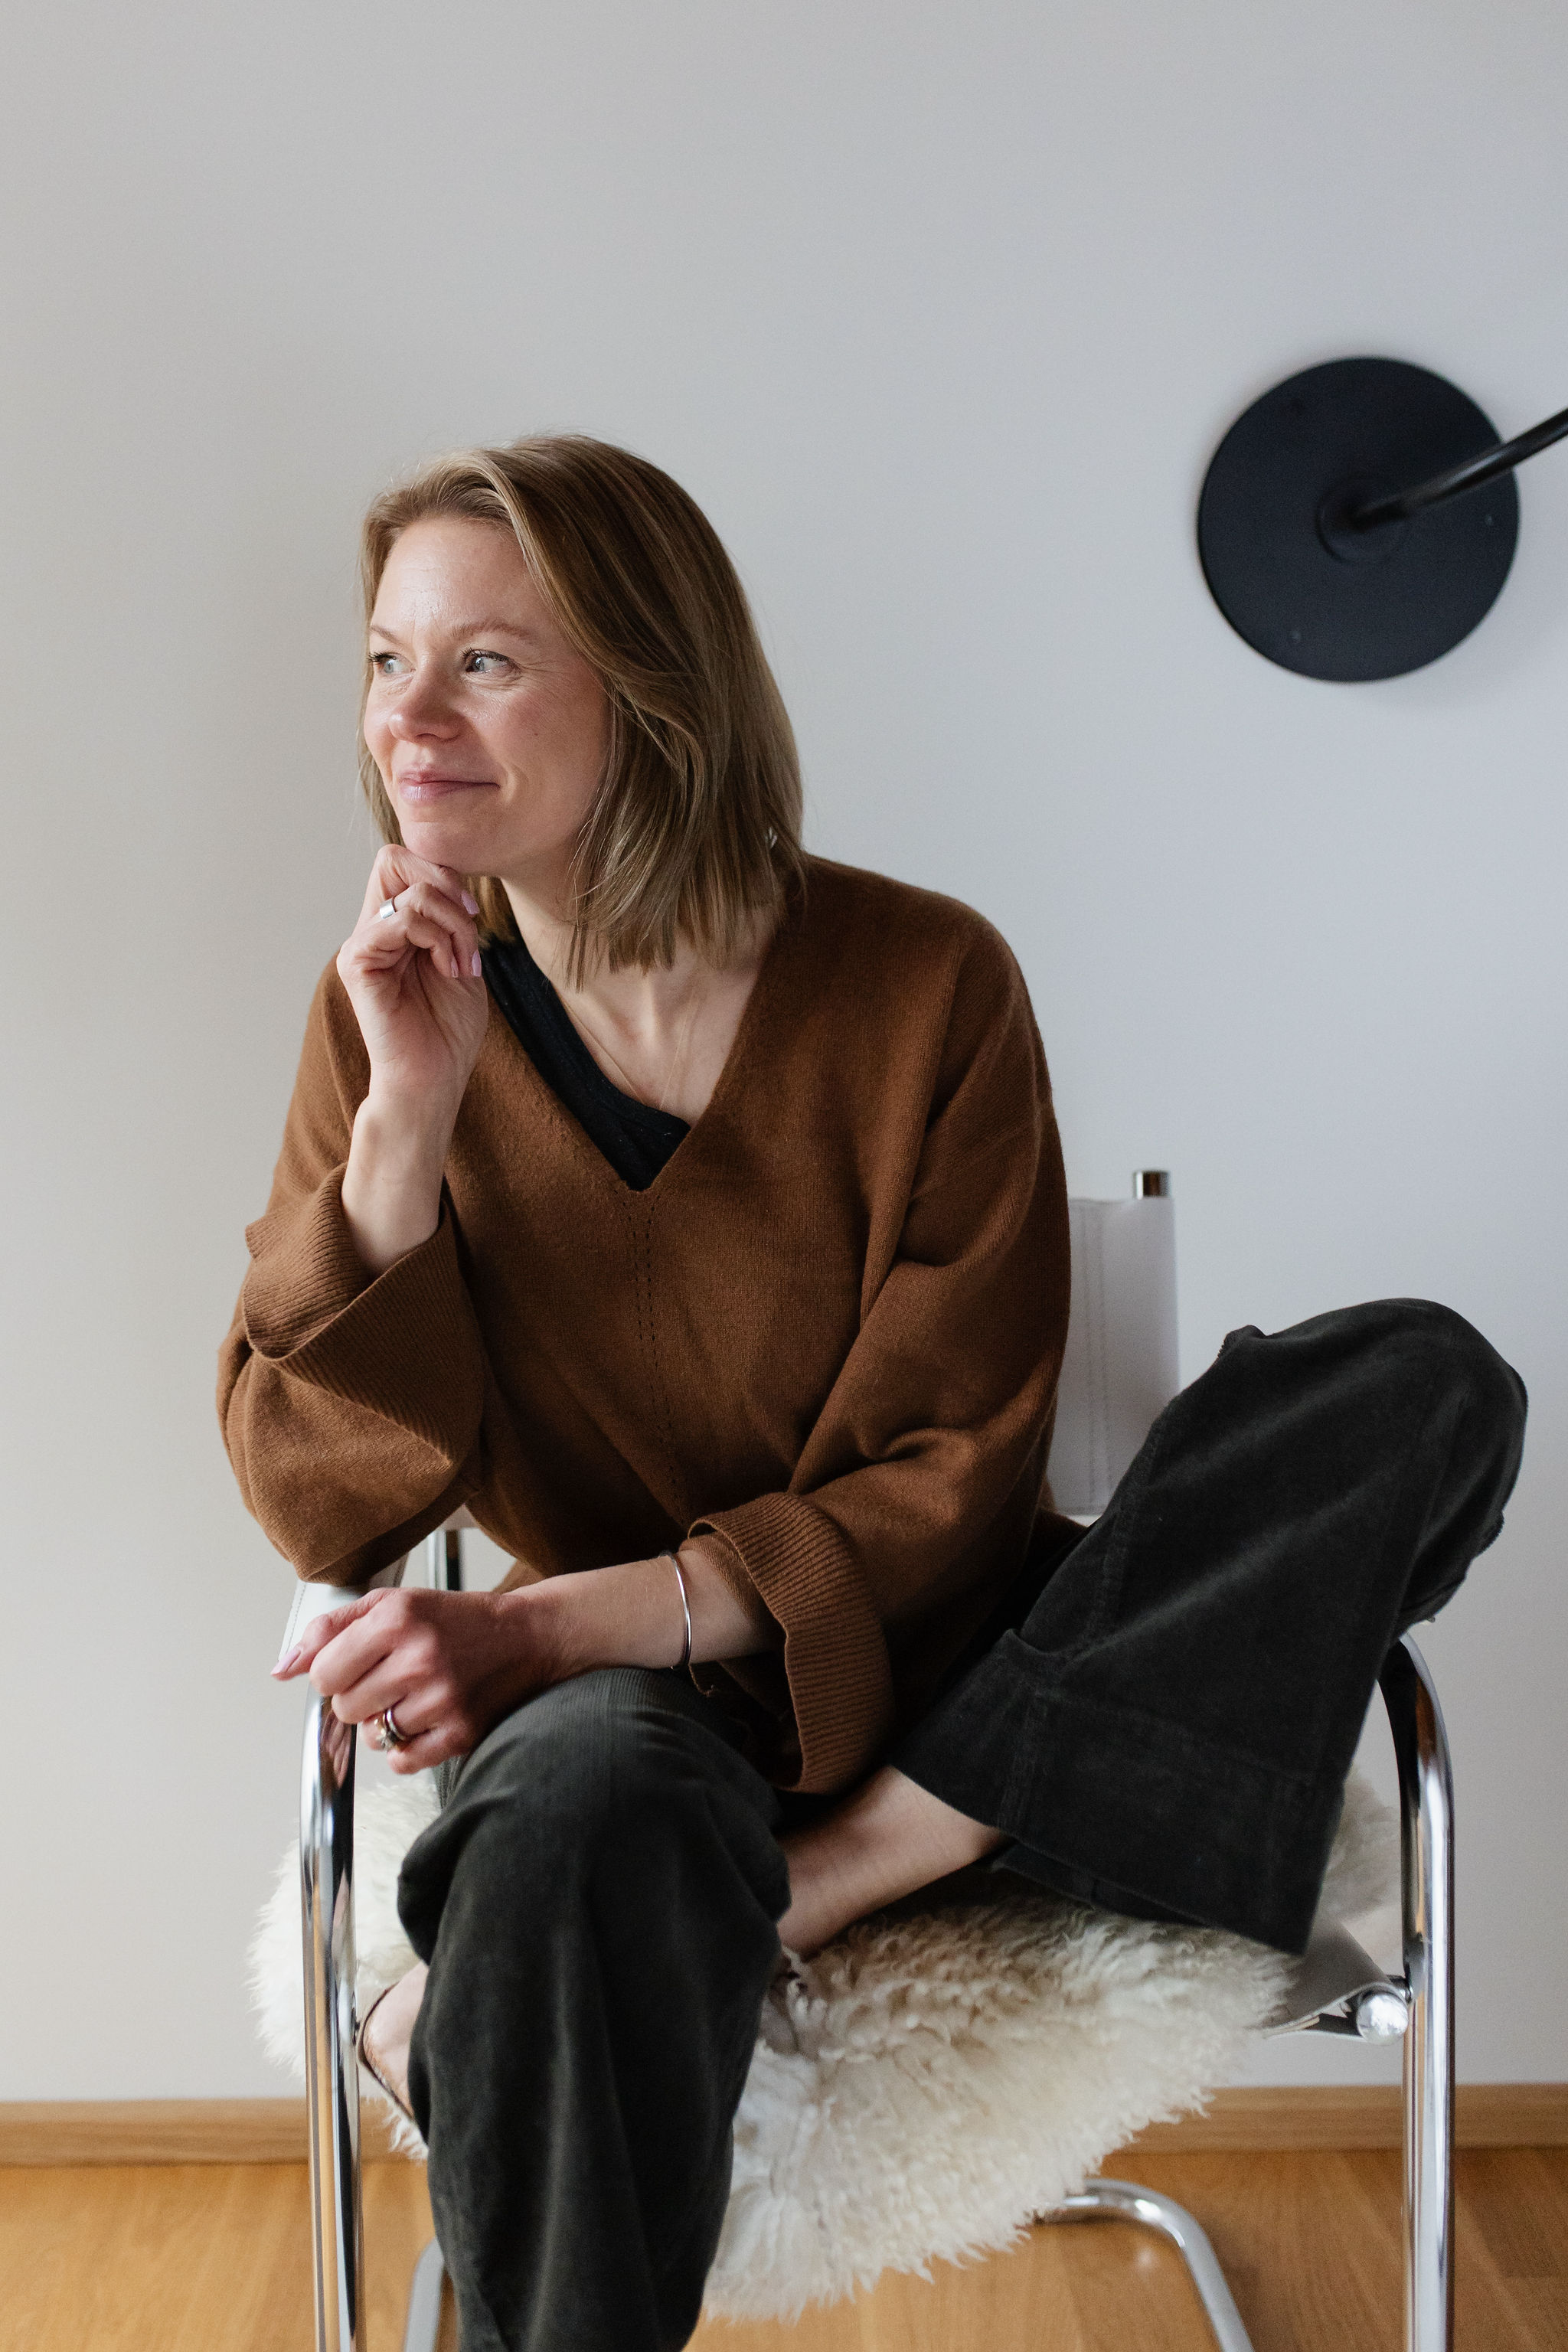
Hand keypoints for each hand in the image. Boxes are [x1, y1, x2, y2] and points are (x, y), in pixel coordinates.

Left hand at [273, 1586, 560, 1772]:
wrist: (525, 1638)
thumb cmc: (453, 1621)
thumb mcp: (391, 1605)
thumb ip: (330, 1630)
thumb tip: (281, 1669)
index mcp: (396, 1618)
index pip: (324, 1673)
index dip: (335, 1674)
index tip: (359, 1665)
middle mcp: (419, 1656)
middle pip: (345, 1708)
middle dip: (360, 1698)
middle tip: (391, 1679)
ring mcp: (442, 1697)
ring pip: (373, 1737)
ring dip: (385, 1723)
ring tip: (413, 1696)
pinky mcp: (461, 1731)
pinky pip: (402, 1761)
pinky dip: (406, 1748)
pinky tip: (426, 1720)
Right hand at [336, 846, 489, 1120]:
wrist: (435, 1077)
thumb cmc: (449, 1029)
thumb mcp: (460, 957)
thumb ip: (451, 916)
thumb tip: (450, 877)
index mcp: (392, 925)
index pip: (404, 862)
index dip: (443, 874)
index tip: (472, 914)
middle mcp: (371, 929)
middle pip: (393, 858)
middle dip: (444, 884)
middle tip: (468, 926)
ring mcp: (360, 944)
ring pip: (409, 892)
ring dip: (452, 924)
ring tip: (460, 962)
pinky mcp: (357, 963)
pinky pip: (399, 920)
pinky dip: (436, 937)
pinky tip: (447, 968)